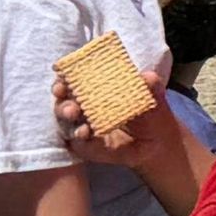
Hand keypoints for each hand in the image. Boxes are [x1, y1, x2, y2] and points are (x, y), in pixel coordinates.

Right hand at [53, 52, 180, 172]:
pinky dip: (78, 133)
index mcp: (98, 87)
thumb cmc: (150, 112)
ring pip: (64, 116)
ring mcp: (81, 124)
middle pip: (64, 95)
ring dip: (65, 111)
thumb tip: (148, 76)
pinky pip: (75, 138)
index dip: (67, 73)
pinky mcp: (83, 143)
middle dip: (60, 91)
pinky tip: (85, 132)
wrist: (155, 142)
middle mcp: (84, 104)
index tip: (63, 71)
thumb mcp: (153, 97)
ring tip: (73, 111)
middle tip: (61, 90)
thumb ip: (151, 87)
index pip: (77, 77)